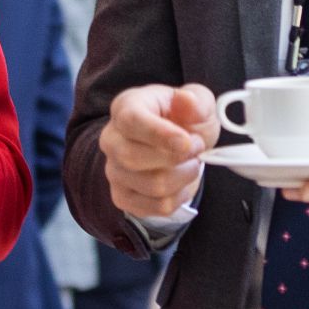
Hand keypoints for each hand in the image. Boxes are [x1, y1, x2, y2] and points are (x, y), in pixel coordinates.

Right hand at [99, 84, 214, 220]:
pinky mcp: (123, 197)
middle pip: (132, 158)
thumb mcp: (198, 102)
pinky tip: (182, 181)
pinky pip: (157, 207)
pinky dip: (180, 196)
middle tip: (197, 147)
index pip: (130, 121)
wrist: (178, 146)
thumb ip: (196, 100)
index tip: (186, 142)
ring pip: (151, 186)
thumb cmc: (183, 120)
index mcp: (126, 107)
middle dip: (176, 157)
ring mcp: (114, 171)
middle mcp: (111, 139)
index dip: (159, 134)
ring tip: (191, 163)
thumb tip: (186, 101)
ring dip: (184, 176)